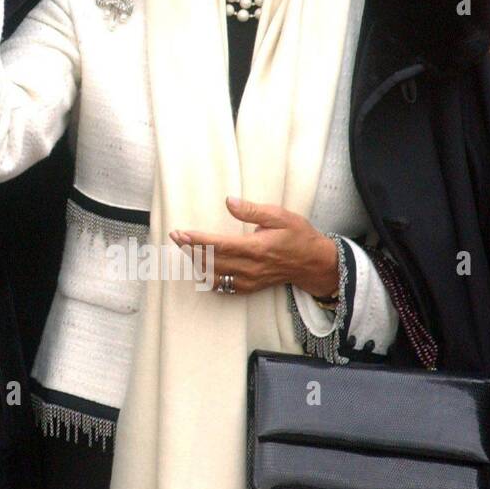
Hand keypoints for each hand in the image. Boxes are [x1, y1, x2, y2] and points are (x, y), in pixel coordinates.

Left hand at [170, 196, 339, 297]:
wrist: (315, 264)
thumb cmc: (299, 236)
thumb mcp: (280, 216)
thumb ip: (253, 210)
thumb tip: (229, 201)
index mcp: (256, 248)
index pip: (219, 245)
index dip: (197, 240)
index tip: (180, 233)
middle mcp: (251, 267)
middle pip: (211, 260)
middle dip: (190, 248)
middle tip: (175, 236)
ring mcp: (250, 280)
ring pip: (214, 274)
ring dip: (195, 261)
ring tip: (183, 247)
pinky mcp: (250, 287)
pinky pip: (223, 286)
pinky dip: (208, 277)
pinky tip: (199, 266)